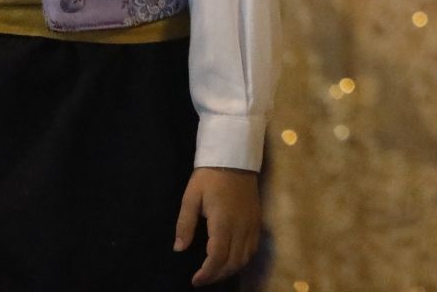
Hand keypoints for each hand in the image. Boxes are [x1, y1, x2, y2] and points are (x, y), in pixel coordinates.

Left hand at [176, 166, 259, 285]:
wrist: (234, 157)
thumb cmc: (209, 176)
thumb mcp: (191, 197)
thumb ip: (185, 224)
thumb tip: (179, 248)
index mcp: (223, 222)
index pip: (218, 257)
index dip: (207, 273)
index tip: (195, 280)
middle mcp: (241, 226)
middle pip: (234, 261)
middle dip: (217, 275)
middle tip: (202, 279)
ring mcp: (252, 223)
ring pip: (246, 256)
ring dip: (231, 269)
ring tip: (215, 271)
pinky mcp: (257, 219)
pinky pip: (253, 246)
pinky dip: (243, 258)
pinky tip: (232, 259)